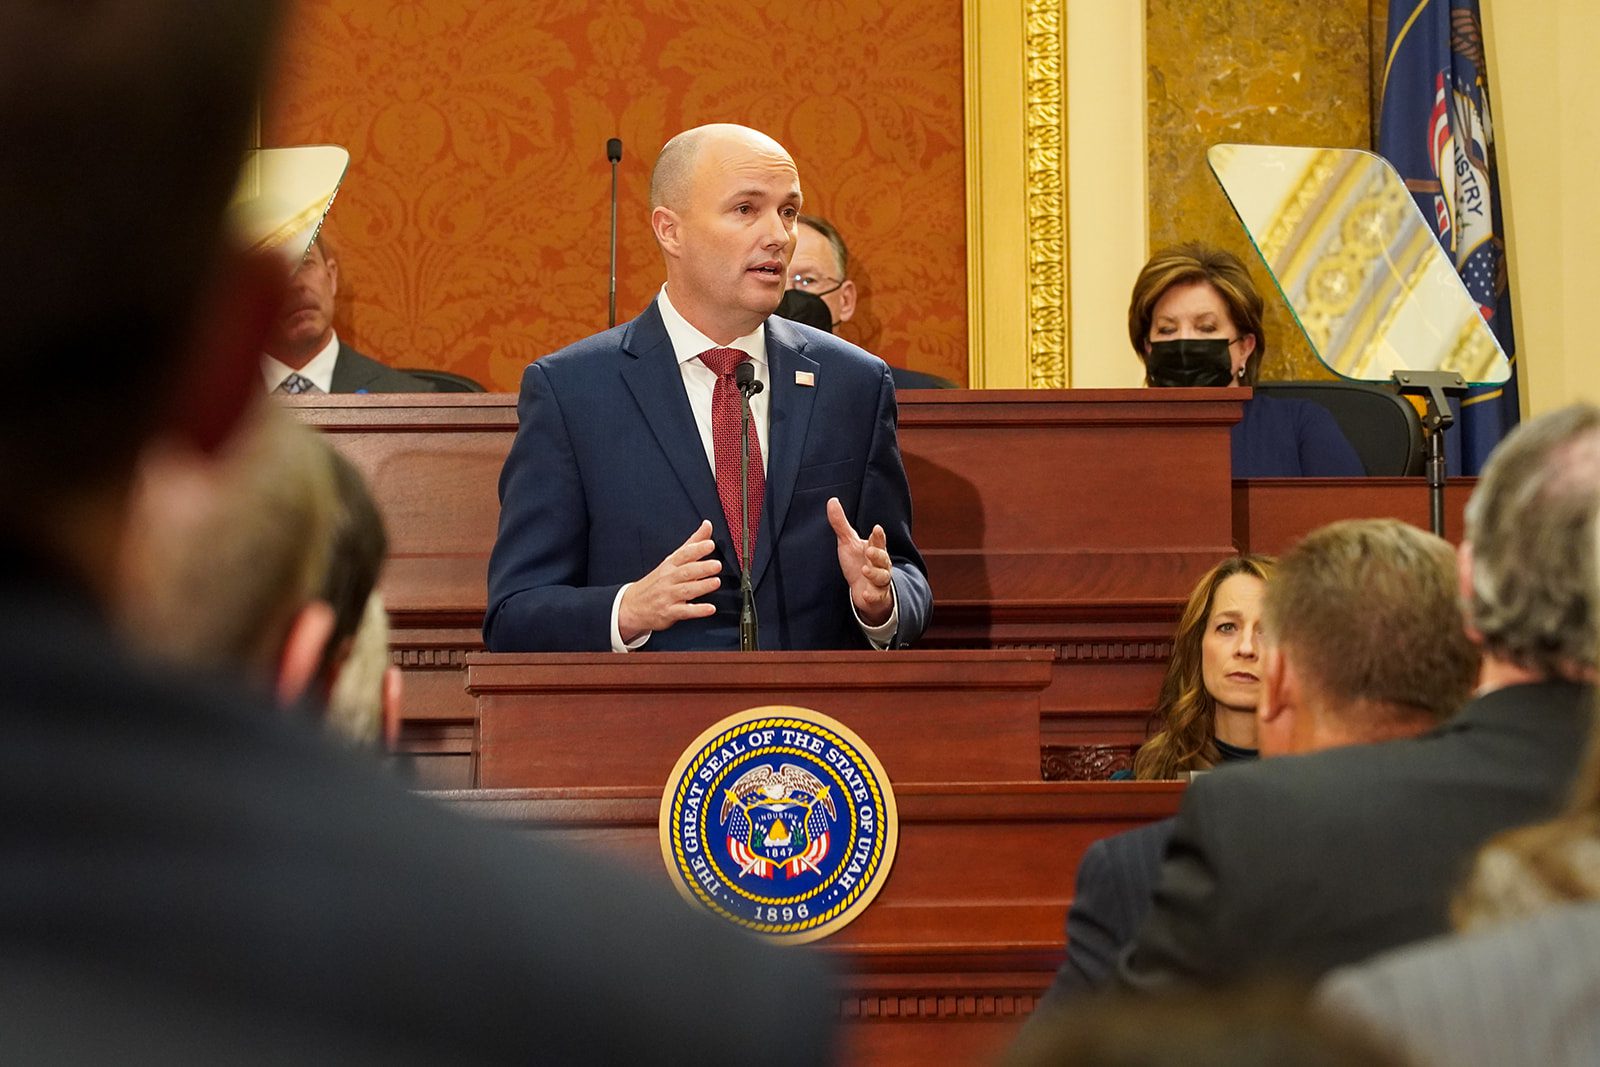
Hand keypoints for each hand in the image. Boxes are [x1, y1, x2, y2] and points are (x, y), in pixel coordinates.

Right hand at [618, 520, 720, 641]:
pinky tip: (710, 608)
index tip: (709, 544)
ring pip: (686, 590)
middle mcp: (669, 579)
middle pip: (686, 571)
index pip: (683, 554)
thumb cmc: (657, 581)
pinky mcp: (669, 612)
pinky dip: (697, 610)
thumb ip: (692, 543)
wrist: (632, 605)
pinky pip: (684, 611)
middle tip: (717, 565)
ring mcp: (668, 596)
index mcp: (670, 565)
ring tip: (715, 582)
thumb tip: (707, 525)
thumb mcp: (672, 560)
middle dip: (701, 568)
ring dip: (701, 587)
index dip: (696, 549)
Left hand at [827, 497, 892, 625]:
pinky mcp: (877, 596)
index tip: (876, 528)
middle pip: (883, 558)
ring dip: (875, 573)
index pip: (878, 541)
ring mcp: (880, 581)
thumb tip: (832, 500)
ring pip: (883, 577)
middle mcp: (881, 564)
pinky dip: (873, 595)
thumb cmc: (857, 562)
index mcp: (875, 549)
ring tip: (865, 570)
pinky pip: (878, 596)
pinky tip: (866, 594)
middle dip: (878, 555)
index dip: (878, 536)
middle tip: (869, 551)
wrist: (864, 589)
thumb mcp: (847, 542)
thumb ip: (841, 523)